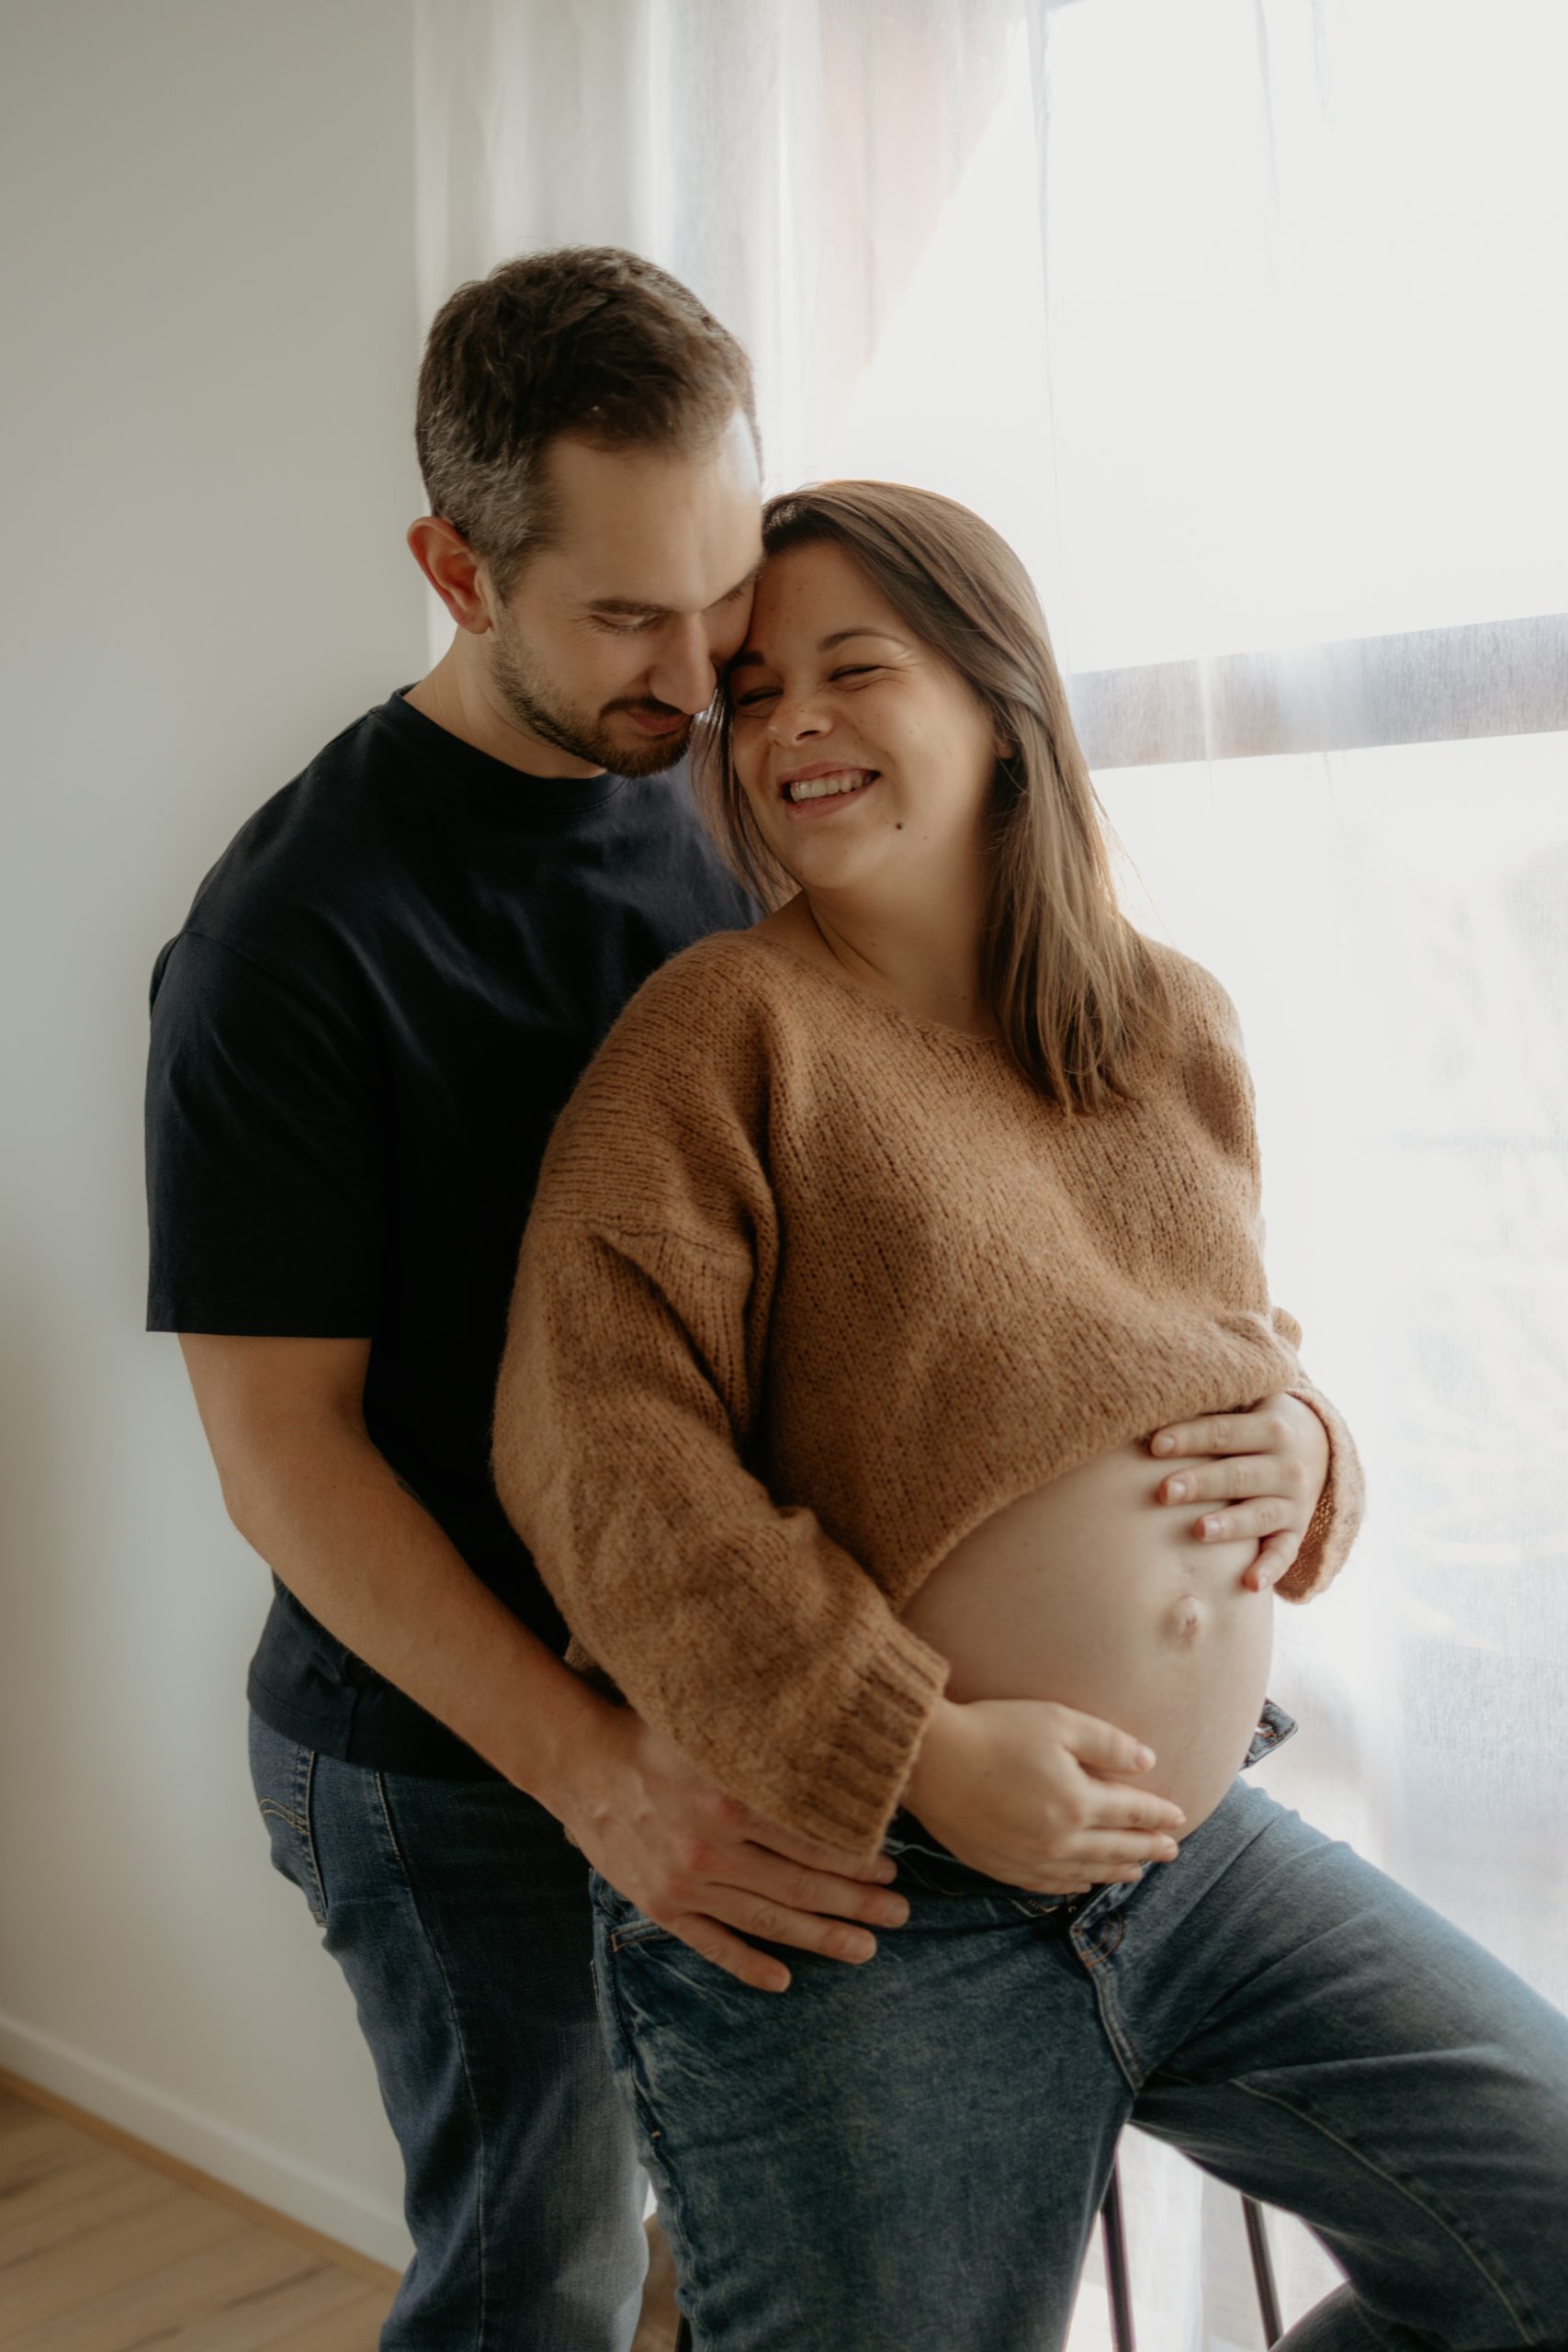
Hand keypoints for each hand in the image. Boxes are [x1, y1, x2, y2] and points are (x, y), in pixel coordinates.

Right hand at [552, 1705, 909, 1994]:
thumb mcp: (712, 1729)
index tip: (890, 1866)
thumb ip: (767, 1746)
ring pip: (766, 1920)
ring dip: (821, 1938)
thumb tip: (833, 1750)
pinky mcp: (660, 1905)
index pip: (810, 1840)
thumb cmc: (653, 1733)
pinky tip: (784, 1979)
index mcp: (728, 1800)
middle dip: (856, 1904)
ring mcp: (684, 1883)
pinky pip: (711, 1944)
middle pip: (800, 1887)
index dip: (856, 1858)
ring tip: (865, 1948)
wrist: (580, 1762)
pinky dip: (747, 1965)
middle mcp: (710, 1849)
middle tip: (899, 1914)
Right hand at [902, 1697, 1185, 1893]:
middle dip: (1148, 1848)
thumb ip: (1108, 1744)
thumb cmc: (994, 1731)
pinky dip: (1075, 1886)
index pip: (1132, 1812)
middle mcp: (1060, 1840)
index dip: (1158, 1815)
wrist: (929, 1761)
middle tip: (1171, 1851)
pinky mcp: (1003, 1868)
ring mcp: (1031, 1859)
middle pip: (1116, 1848)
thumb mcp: (1057, 1722)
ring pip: (1087, 1873)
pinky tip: (1083, 1883)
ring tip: (1137, 1870)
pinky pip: (1051, 1886)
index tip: (1180, 1817)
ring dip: (1117, 1871)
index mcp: (1078, 1802)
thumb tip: (1148, 1762)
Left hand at [1148, 1392, 1327, 1592]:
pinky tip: (1249, 1583)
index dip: (1190, 1437)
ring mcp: (1294, 1501)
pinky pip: (1284, 1553)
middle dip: (1201, 1482)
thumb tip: (1151, 1401)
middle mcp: (1287, 1465)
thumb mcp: (1245, 1406)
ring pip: (1260, 1514)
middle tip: (1165, 1491)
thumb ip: (1210, 1407)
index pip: (1225, 1431)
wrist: (1316, 1447)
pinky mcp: (1295, 1531)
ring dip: (1230, 1524)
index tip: (1154, 1444)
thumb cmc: (1254, 1424)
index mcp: (1272, 1427)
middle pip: (1238, 1474)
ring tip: (1199, 1530)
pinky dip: (1270, 1570)